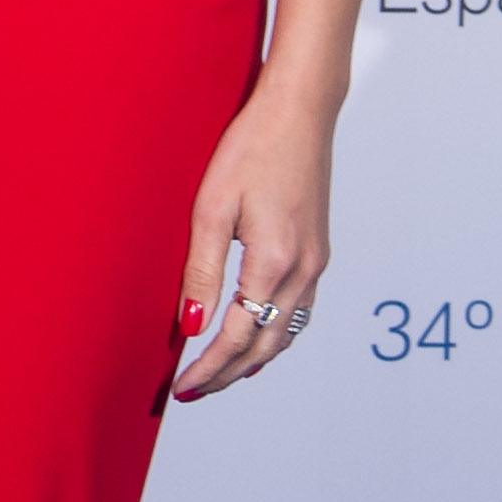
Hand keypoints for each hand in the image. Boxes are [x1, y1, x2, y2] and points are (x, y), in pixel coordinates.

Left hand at [170, 77, 332, 400]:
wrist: (300, 111)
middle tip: (194, 390)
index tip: (183, 386)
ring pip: (286, 332)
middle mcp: (304, 270)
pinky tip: (257, 337)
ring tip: (221, 374)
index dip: (209, 367)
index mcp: (275, 262)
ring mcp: (316, 262)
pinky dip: (274, 334)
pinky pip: (298, 311)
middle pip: (265, 345)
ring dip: (253, 358)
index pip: (238, 336)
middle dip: (228, 373)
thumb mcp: (211, 207)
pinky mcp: (318, 251)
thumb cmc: (252, 146)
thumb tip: (193, 325)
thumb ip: (202, 271)